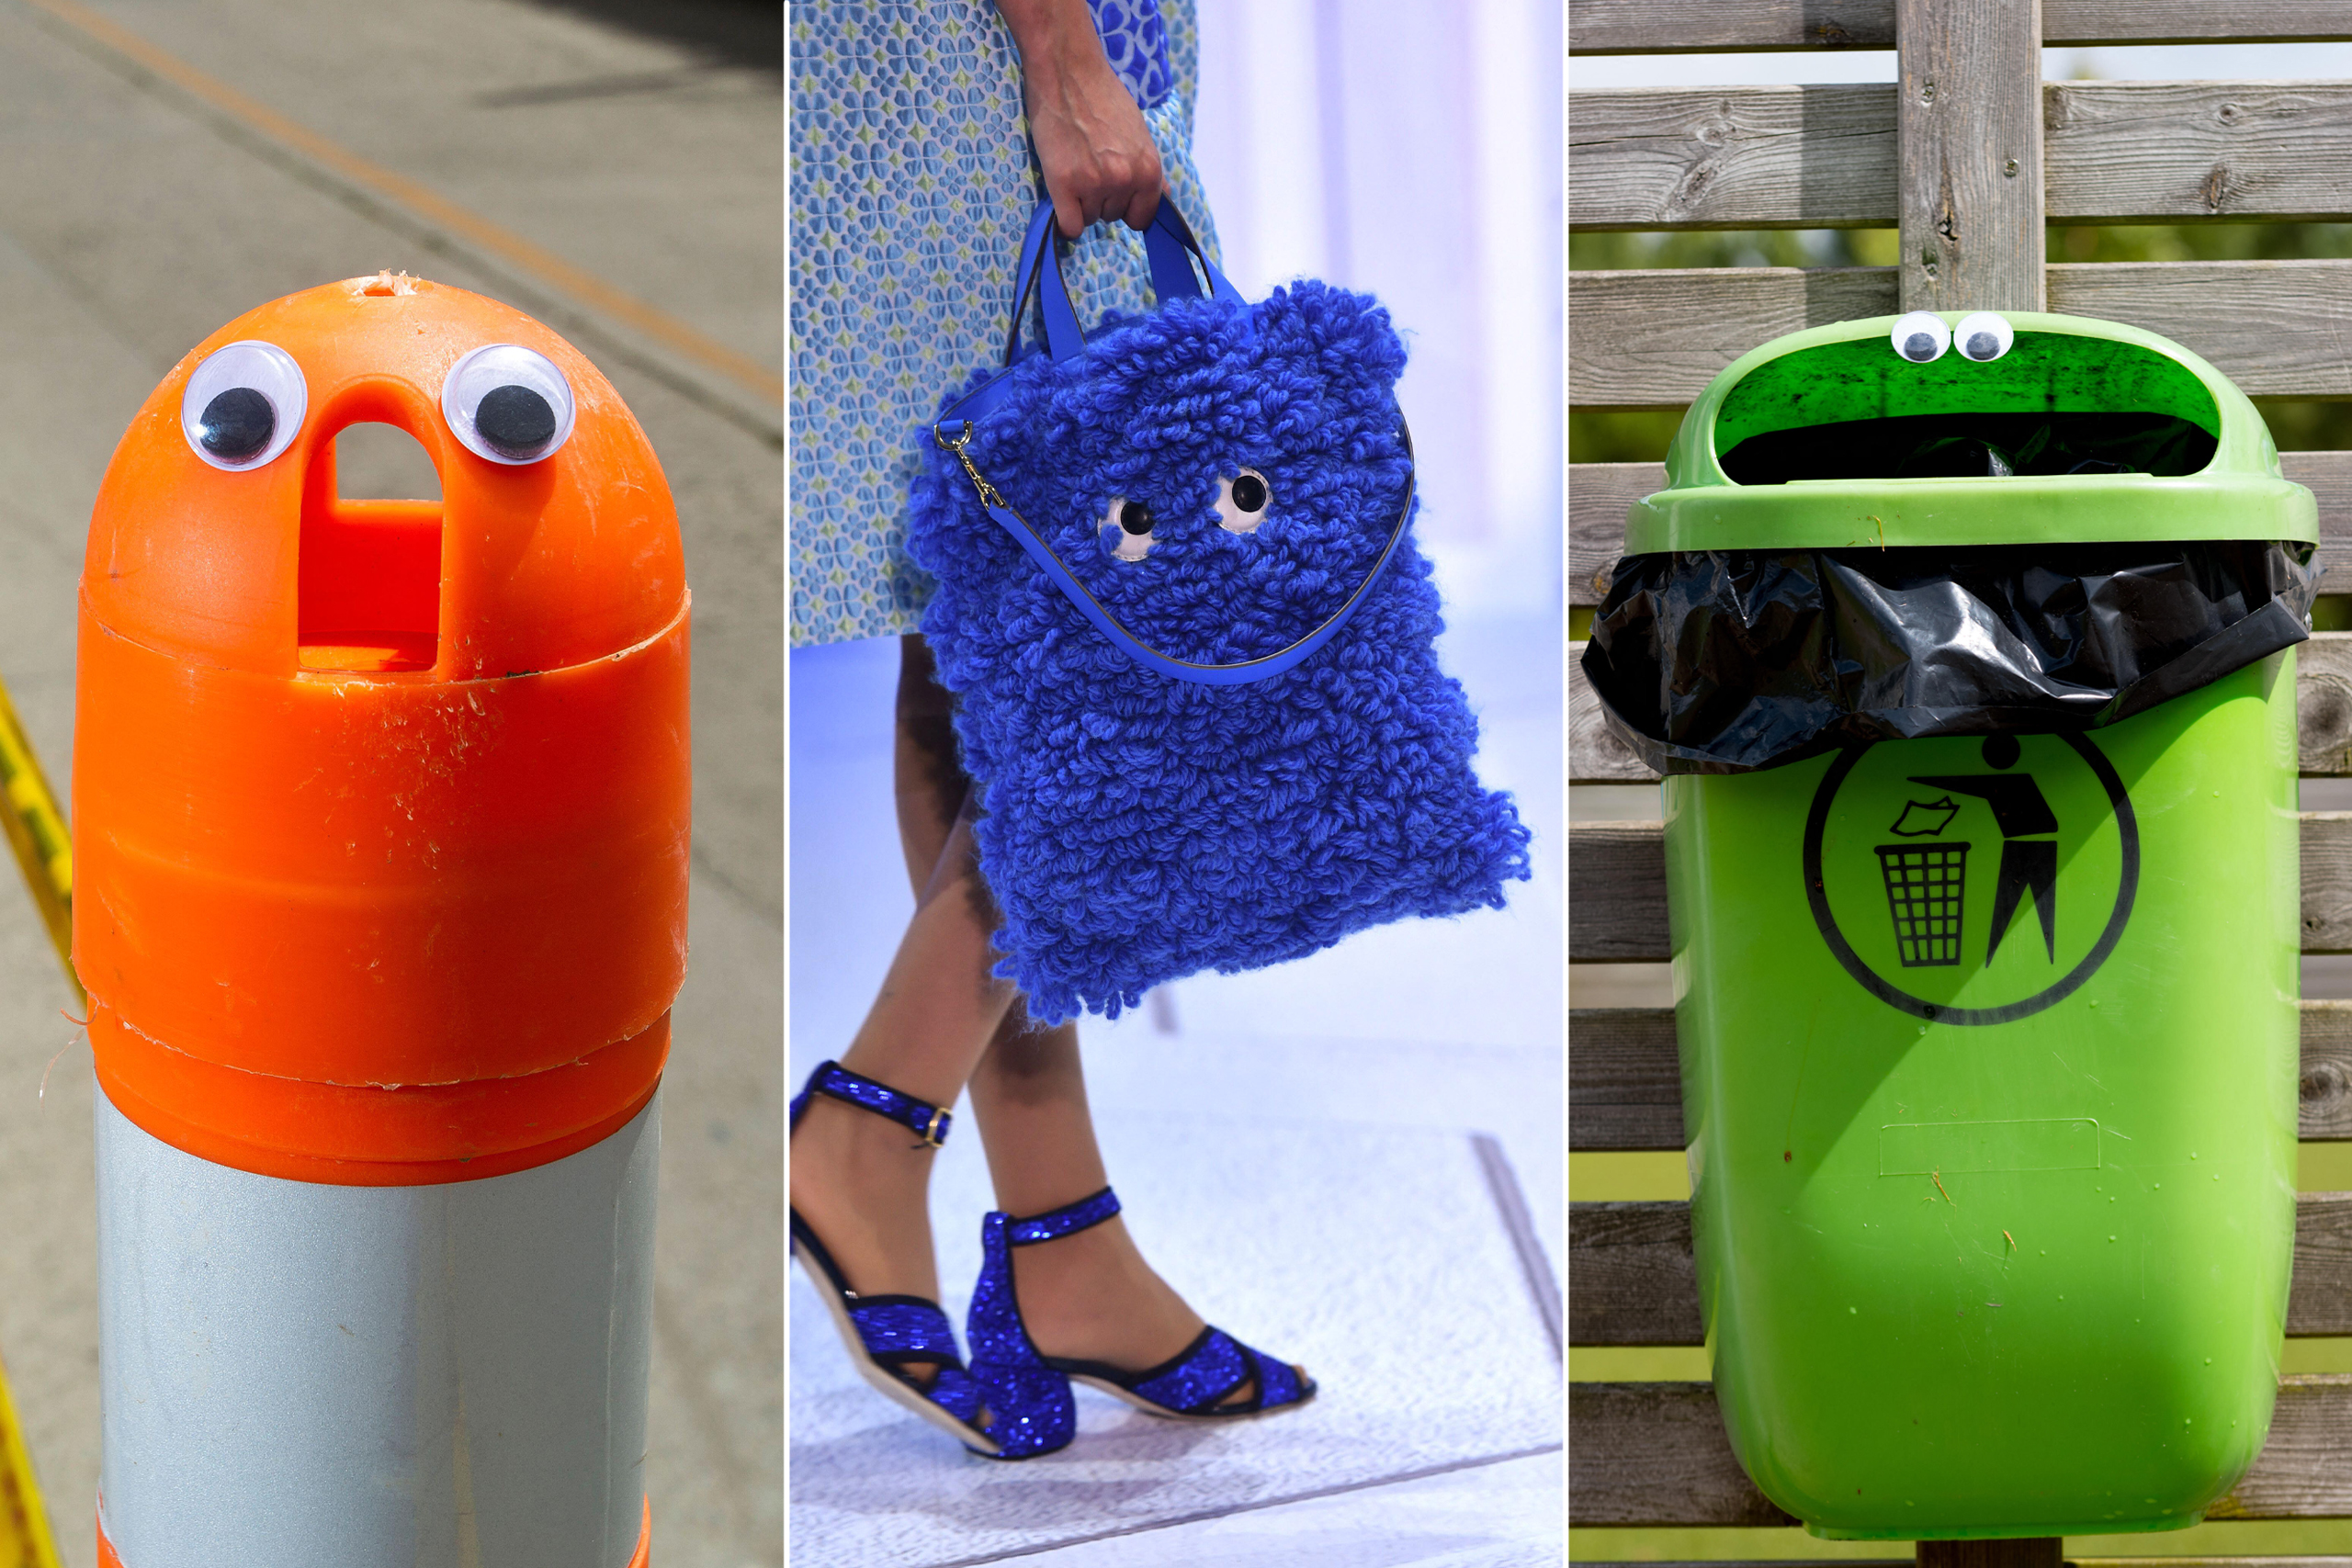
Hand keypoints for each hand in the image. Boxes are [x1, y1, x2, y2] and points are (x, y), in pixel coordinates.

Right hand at [998, 0, 1163, 236]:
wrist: (1068, 71)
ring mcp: (1095, 183)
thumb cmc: (1103, 97)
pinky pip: (1069, 227)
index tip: (1115, 195)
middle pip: (1113, 217)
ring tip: (1074, 166)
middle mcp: (1126, 180)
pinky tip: (1062, 196)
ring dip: (1080, 202)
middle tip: (1088, 166)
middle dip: (1101, 199)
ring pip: (1089, 219)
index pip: (1142, 217)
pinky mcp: (1064, 183)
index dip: (1128, 208)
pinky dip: (1064, 219)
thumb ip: (1147, 169)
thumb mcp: (1139, 133)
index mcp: (1149, 169)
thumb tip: (1164, 200)